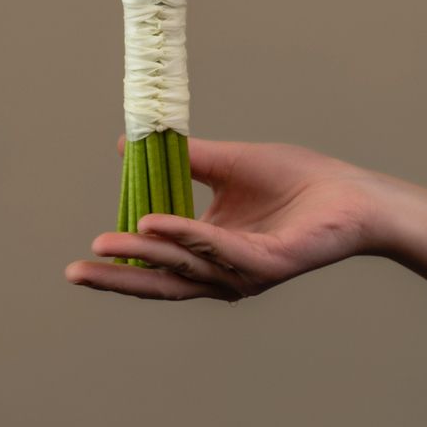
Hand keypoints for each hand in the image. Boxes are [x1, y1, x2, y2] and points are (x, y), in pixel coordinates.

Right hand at [65, 136, 377, 300]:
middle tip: (75, 273)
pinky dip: (184, 238)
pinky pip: (218, 250)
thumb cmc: (296, 180)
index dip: (122, 261)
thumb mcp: (227, 163)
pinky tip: (153, 225)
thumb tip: (129, 145)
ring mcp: (245, 272)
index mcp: (212, 251)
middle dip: (117, 278)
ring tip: (103, 243)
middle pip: (161, 281)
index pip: (158, 264)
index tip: (86, 253)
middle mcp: (224, 271)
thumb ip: (182, 159)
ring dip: (143, 255)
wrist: (352, 192)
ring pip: (185, 267)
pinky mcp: (268, 265)